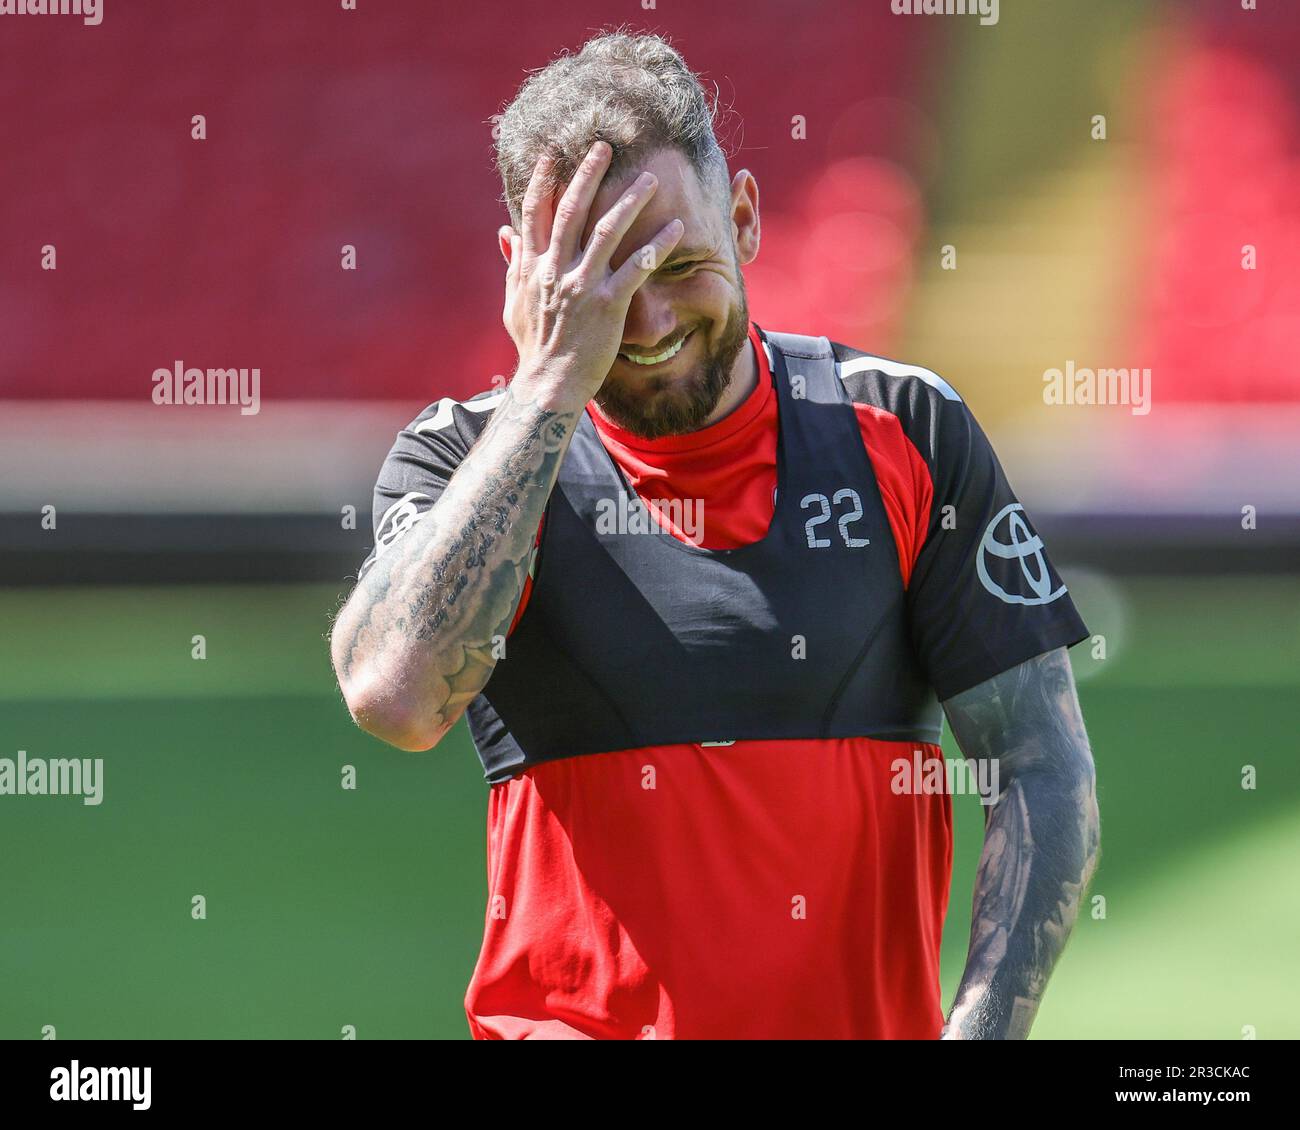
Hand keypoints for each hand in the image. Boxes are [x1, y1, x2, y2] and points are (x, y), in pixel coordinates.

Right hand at [501, 140, 683, 402]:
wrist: (548, 385)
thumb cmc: (534, 347)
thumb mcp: (515, 303)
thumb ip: (514, 265)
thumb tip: (506, 232)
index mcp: (533, 267)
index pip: (535, 213)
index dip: (542, 180)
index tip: (551, 154)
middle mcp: (556, 270)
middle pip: (572, 211)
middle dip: (588, 175)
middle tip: (604, 147)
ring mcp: (582, 286)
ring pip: (607, 232)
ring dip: (630, 201)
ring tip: (649, 178)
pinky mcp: (608, 305)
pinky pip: (637, 268)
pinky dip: (657, 247)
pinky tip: (677, 230)